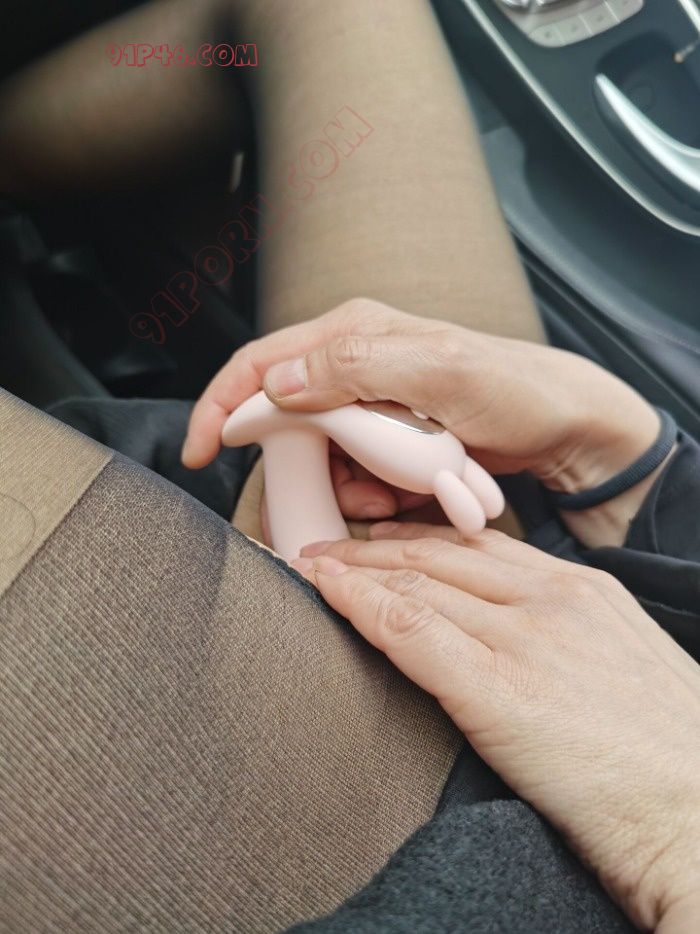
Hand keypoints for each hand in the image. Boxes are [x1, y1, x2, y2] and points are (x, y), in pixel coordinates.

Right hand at [183, 298, 662, 542]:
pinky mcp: (388, 438)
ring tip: (397, 489)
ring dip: (349, 485)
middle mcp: (354, 363)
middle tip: (342, 491)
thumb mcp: (436, 369)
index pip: (261, 366)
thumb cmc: (512, 387)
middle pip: (289, 420)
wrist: (561, 424)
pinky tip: (409, 491)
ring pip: (322, 457)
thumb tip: (279, 380)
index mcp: (353, 334)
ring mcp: (370, 404)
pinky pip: (355, 474)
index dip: (220, 407)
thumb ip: (354, 367)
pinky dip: (374, 492)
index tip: (198, 452)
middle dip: (306, 465)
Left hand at [291, 531, 699, 931]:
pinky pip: (412, 628)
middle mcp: (551, 600)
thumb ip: (566, 633)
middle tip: (329, 543)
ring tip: (312, 563)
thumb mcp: (622, 663)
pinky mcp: (500, 690)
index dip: (419, 538)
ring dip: (354, 567)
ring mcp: (526, 639)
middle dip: (375, 544)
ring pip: (418, 581)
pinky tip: (326, 590)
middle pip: (440, 553)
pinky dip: (361, 603)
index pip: (479, 545)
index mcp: (584, 590)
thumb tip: (511, 633)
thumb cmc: (668, 754)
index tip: (380, 541)